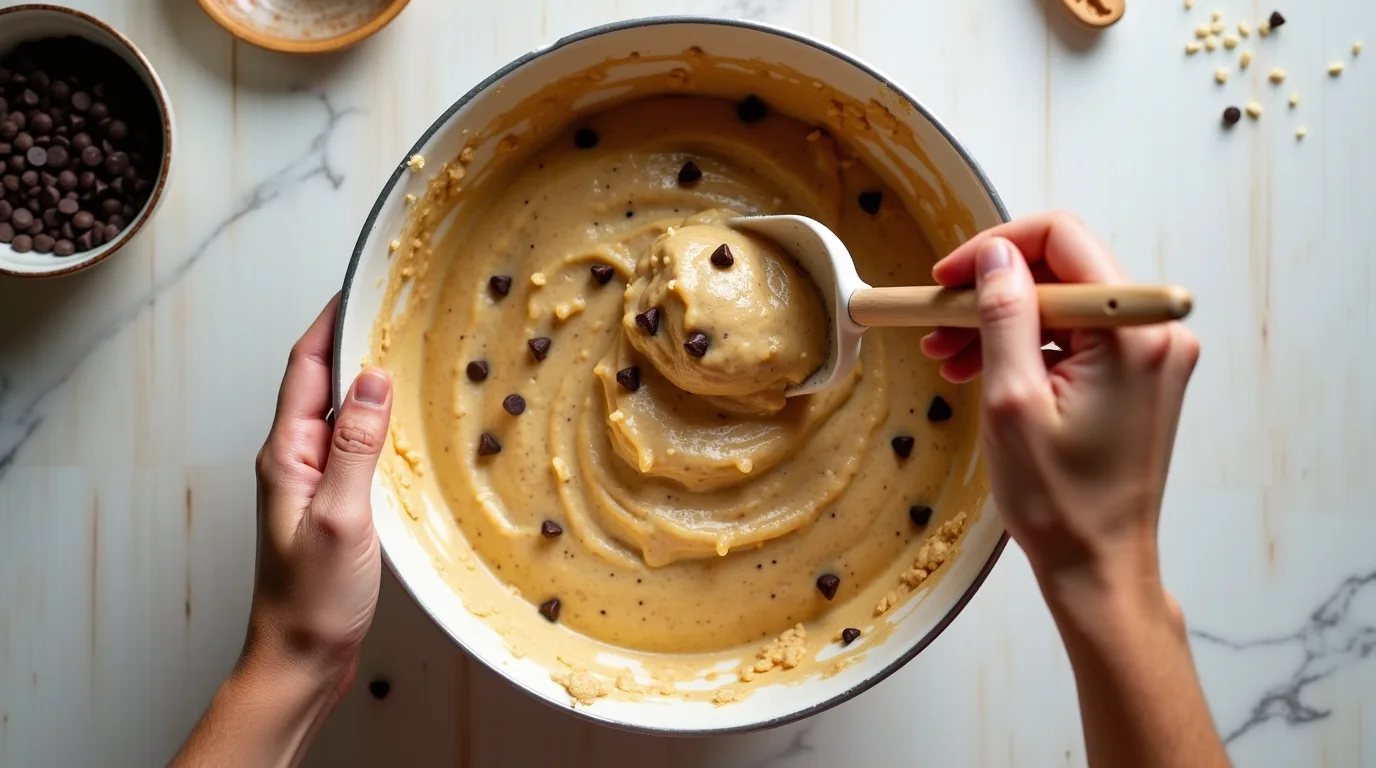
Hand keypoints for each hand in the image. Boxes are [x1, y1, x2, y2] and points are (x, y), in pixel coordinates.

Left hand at [173, 296, 393, 767]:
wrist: (301, 658)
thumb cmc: (312, 599)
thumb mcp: (341, 516)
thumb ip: (355, 445)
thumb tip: (372, 379)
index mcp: (287, 454)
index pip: (305, 367)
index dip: (329, 322)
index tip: (358, 287)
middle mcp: (295, 460)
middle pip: (321, 381)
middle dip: (351, 340)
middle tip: (393, 311)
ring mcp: (313, 482)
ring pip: (340, 412)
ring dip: (367, 380)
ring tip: (405, 353)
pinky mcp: (334, 504)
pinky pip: (354, 445)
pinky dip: (378, 422)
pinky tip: (406, 425)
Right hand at [921, 214, 1223, 767]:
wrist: (1100, 565)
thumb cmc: (1060, 501)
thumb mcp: (1012, 401)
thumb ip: (1003, 315)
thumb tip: (994, 255)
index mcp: (1133, 333)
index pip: (1062, 239)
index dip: (994, 248)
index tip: (946, 279)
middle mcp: (1155, 332)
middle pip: (1060, 270)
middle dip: (989, 291)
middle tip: (934, 324)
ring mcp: (1151, 354)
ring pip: (1060, 304)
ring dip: (1000, 320)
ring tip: (945, 356)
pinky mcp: (1138, 375)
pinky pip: (1073, 336)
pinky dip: (1025, 345)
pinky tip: (980, 369)